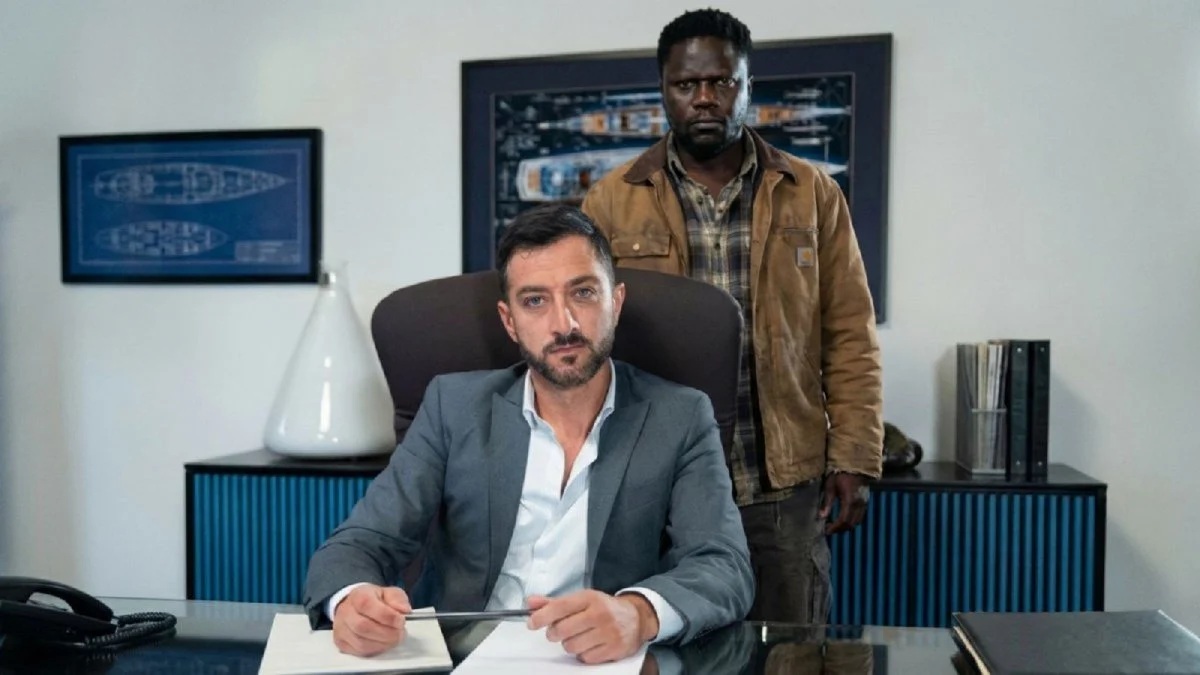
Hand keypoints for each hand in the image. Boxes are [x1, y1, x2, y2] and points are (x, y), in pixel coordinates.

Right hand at [332, 584, 410, 656]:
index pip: (368, 605)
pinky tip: (383, 643)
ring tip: (393, 638)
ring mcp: (341, 629)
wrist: (355, 606)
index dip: (387, 616)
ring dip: (383, 643)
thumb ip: (398, 599)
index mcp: (358, 596)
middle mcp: (346, 612)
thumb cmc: (373, 600)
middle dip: (387, 633)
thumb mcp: (389, 593)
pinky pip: (359, 652)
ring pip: (361, 642)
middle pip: (364, 627)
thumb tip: (404, 610)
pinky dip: (375, 650)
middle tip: (400, 632)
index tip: (401, 621)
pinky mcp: (342, 643)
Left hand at [526, 590, 656, 663]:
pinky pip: (585, 658)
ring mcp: (608, 632)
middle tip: (558, 631)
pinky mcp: (613, 649)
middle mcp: (600, 614)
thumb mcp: (582, 600)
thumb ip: (555, 603)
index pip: (560, 607)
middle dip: (555, 633)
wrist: (637, 618)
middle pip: (562, 630)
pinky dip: (583, 654)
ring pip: (571, 646)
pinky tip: (590, 645)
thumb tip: (530, 603)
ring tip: (579, 637)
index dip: (542, 616)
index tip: (531, 623)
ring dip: (570, 644)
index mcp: (590, 598)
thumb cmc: (604, 608)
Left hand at [820, 472, 868, 534]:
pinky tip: (843, 518)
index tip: (827, 531)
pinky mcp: (865, 501)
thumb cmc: (840, 474)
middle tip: (829, 529)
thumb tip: (821, 517)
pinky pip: (860, 516)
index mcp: (850, 500)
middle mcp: (859, 504)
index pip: (844, 520)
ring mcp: (864, 503)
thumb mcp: (830, 487)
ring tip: (835, 525)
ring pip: (857, 521)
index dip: (835, 528)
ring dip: (846, 526)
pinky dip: (852, 520)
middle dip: (840, 529)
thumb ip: (826, 503)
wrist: (855, 465)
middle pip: (851, 523)